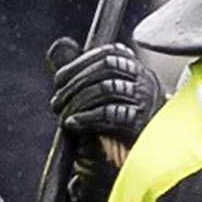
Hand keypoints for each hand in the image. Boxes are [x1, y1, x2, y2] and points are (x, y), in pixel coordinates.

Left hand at [43, 37, 158, 158]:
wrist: (142, 154)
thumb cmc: (117, 121)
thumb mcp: (99, 94)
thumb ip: (80, 72)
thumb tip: (58, 47)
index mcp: (135, 67)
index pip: (107, 53)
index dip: (78, 64)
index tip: (58, 80)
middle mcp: (145, 78)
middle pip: (106, 68)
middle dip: (75, 84)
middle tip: (56, 103)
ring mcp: (146, 99)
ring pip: (107, 89)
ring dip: (78, 102)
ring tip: (63, 116)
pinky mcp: (142, 123)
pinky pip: (110, 114)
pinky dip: (86, 118)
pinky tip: (73, 124)